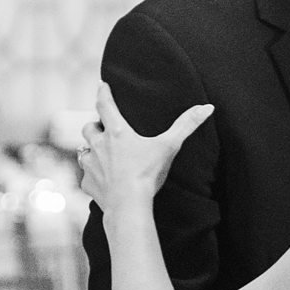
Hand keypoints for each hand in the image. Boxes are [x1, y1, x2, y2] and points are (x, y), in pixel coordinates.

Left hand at [79, 80, 212, 213]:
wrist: (128, 205)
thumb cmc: (147, 174)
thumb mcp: (169, 147)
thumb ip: (186, 125)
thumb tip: (207, 107)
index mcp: (116, 132)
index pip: (105, 104)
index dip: (103, 92)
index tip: (101, 85)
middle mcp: (98, 145)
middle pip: (89, 127)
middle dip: (95, 125)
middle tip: (103, 127)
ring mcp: (90, 165)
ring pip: (83, 151)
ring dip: (90, 150)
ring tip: (101, 154)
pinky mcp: (87, 184)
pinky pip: (86, 177)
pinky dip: (92, 176)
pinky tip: (101, 180)